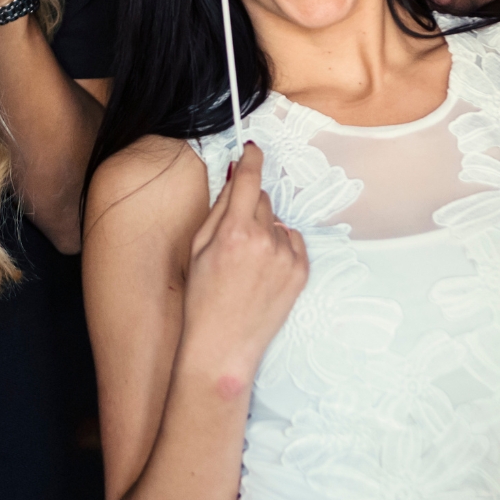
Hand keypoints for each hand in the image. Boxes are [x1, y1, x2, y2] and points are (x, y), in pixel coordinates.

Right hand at [178, 143, 307, 395]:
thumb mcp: (199, 248)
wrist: (222, 348)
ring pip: (276, 222)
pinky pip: (291, 241)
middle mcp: (265, 240)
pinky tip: (262, 271)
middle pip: (261, 200)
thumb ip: (219, 208)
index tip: (252, 150)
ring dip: (264, 231)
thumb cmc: (202, 301)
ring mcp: (287, 257)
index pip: (249, 179)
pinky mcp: (301, 272)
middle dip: (248, 207)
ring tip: (246, 264)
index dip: (251, 160)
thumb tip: (233, 176)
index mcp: (235, 231)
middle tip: (232, 236)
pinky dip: (280, 248)